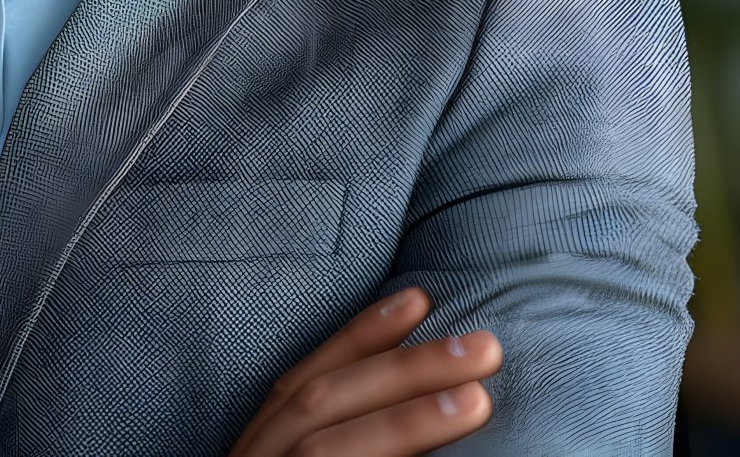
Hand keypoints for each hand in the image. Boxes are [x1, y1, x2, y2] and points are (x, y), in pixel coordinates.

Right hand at [227, 286, 500, 455]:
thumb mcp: (300, 453)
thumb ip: (347, 428)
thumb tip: (422, 388)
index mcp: (257, 445)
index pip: (300, 380)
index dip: (358, 336)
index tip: (418, 299)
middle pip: (317, 404)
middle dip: (400, 369)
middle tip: (483, 347)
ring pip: (328, 450)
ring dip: (405, 422)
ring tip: (477, 399)